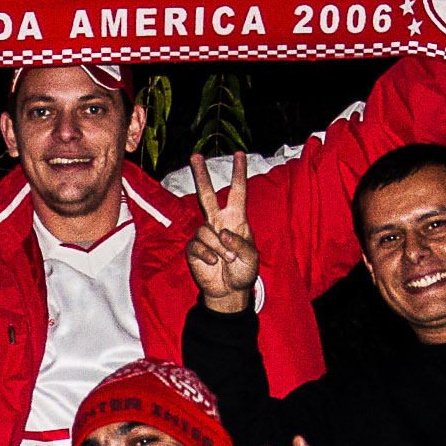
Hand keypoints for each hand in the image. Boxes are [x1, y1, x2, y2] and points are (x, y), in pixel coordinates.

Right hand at [185, 152, 258, 311]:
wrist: (229, 291)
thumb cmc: (243, 271)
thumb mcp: (251, 258)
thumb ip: (240, 244)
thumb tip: (223, 234)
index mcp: (236, 220)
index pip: (238, 192)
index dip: (239, 173)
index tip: (240, 154)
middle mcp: (218, 222)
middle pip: (207, 194)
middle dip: (201, 175)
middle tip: (195, 156)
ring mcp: (205, 235)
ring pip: (205, 229)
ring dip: (216, 246)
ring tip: (225, 259)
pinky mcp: (194, 248)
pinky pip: (197, 245)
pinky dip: (207, 255)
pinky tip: (214, 263)